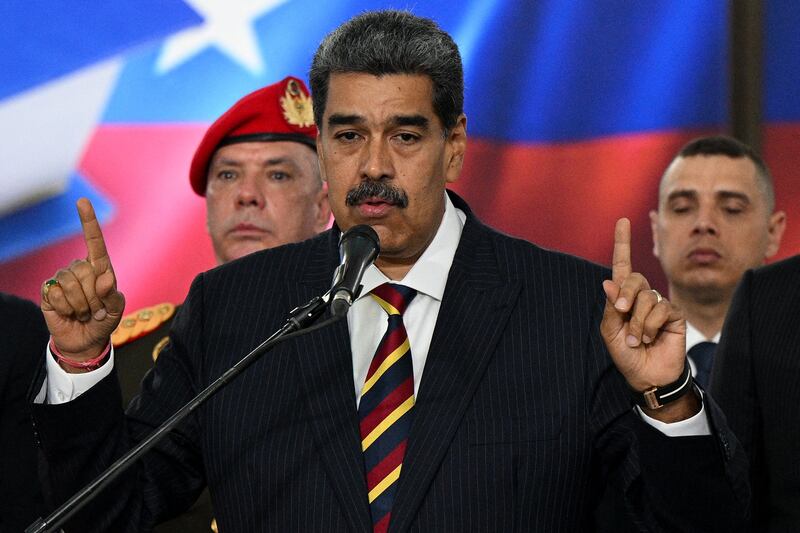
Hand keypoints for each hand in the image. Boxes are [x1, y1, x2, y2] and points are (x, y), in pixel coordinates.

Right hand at [40, 198, 124, 362]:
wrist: (85, 340)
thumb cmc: (105, 320)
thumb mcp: (116, 309)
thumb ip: (113, 295)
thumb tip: (104, 279)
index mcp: (100, 268)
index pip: (94, 242)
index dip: (88, 222)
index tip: (82, 201)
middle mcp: (80, 268)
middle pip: (85, 271)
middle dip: (94, 296)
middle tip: (96, 309)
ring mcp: (62, 278)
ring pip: (70, 284)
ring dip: (81, 304)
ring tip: (84, 312)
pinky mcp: (49, 291)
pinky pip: (57, 294)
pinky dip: (67, 308)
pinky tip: (69, 313)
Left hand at [600, 219, 685, 393]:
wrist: (647, 375)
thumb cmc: (626, 354)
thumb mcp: (611, 331)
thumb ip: (611, 307)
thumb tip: (608, 282)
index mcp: (623, 297)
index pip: (622, 266)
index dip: (622, 243)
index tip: (622, 221)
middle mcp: (642, 296)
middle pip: (634, 278)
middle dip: (626, 295)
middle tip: (621, 313)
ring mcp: (659, 304)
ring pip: (647, 298)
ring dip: (637, 322)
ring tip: (637, 340)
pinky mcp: (674, 315)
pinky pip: (661, 310)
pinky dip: (650, 325)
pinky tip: (651, 338)